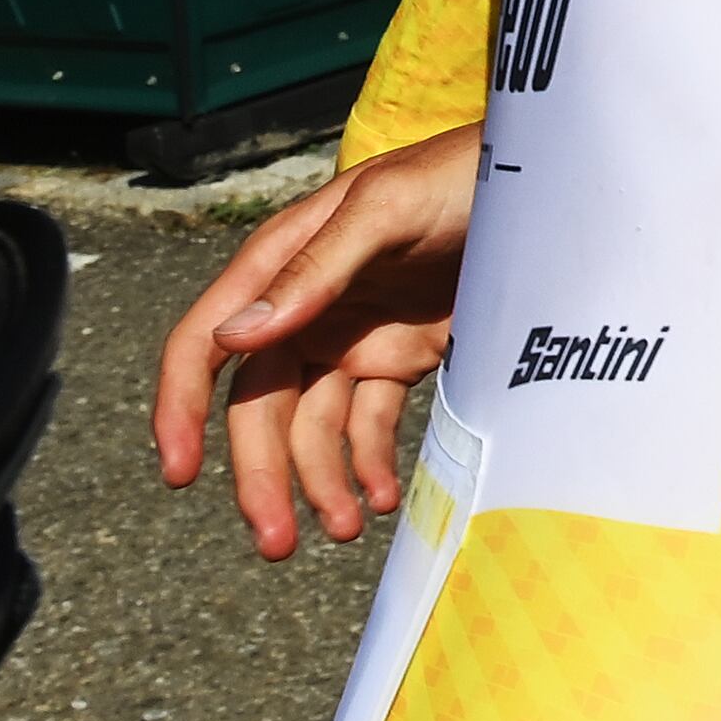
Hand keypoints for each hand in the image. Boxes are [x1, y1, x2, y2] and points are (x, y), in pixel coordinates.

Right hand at [151, 125, 478, 556]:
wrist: (542, 184)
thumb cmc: (460, 176)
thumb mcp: (387, 209)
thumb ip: (316, 270)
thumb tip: (236, 335)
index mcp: (281, 264)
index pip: (206, 341)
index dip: (180, 406)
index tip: (178, 472)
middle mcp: (305, 307)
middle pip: (260, 407)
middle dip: (262, 476)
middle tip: (277, 543)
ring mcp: (352, 335)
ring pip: (313, 427)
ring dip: (320, 481)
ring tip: (347, 526)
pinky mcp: (401, 356)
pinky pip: (370, 424)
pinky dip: (369, 464)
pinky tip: (383, 498)